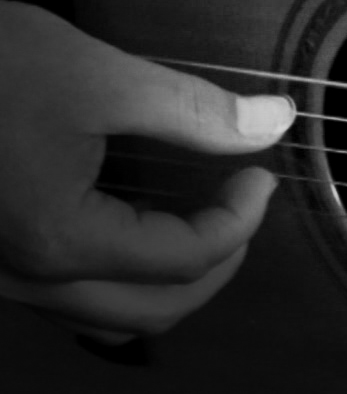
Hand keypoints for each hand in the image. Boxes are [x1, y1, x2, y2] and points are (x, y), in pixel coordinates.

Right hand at [0, 0, 294, 342]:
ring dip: (164, 280)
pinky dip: (112, 275)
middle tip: (241, 204)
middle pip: (152, 313)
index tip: (261, 171)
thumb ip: (193, 111)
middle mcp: (22, 278)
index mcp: (58, 240)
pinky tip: (127, 218)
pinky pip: (60, 297)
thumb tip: (274, 121)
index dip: (243, 216)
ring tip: (194, 214)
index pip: (189, 258)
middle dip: (217, 265)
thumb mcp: (97, 75)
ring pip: (101, 318)